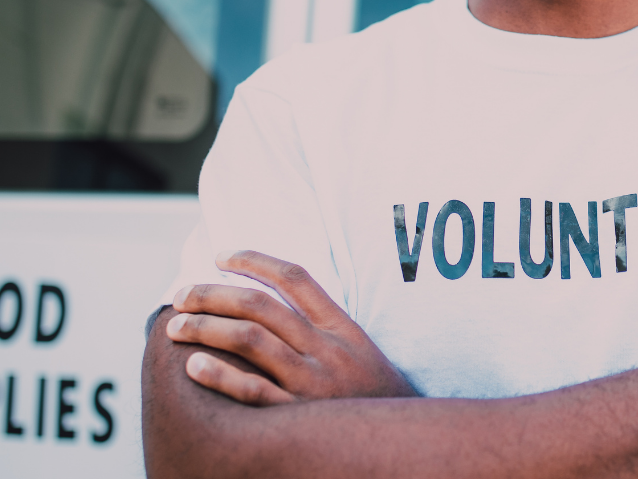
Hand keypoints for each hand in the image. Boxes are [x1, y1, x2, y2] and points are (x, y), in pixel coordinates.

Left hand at [166, 250, 415, 405]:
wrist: (399, 444)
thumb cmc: (372, 397)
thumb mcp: (359, 352)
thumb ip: (321, 328)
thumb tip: (269, 305)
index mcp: (341, 328)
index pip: (295, 278)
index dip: (254, 261)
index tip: (221, 256)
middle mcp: (326, 350)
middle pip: (262, 306)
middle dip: (214, 294)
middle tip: (181, 294)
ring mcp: (312, 384)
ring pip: (251, 341)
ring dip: (206, 327)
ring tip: (175, 326)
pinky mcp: (299, 418)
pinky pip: (254, 393)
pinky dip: (221, 376)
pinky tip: (192, 366)